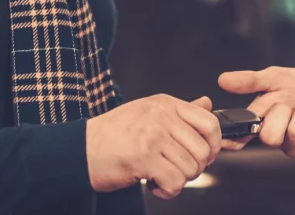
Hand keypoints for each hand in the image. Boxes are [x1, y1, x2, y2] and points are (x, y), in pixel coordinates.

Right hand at [85, 94, 220, 198]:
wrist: (79, 150)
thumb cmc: (113, 135)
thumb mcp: (148, 113)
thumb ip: (180, 112)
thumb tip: (208, 103)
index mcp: (165, 104)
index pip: (209, 122)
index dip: (214, 144)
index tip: (206, 156)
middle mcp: (161, 116)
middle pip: (203, 151)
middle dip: (195, 168)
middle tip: (175, 171)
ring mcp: (152, 136)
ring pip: (191, 169)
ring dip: (179, 181)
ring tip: (160, 177)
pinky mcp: (143, 158)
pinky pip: (175, 182)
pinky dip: (168, 191)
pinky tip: (153, 185)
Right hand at [218, 66, 294, 157]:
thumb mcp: (277, 78)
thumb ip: (251, 81)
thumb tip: (223, 79)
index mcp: (262, 123)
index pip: (239, 137)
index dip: (232, 138)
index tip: (226, 137)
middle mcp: (277, 139)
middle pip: (268, 137)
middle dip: (280, 112)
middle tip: (289, 105)